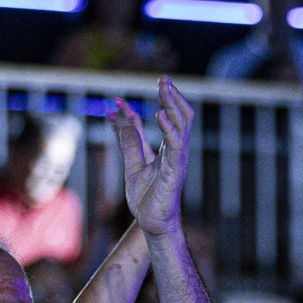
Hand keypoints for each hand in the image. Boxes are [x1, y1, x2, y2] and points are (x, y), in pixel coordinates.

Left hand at [115, 78, 193, 236]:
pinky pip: (176, 146)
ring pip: (183, 125)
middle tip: (162, 79)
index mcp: (166, 150)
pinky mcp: (175, 170)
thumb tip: (121, 121)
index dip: (143, 107)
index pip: (163, 120)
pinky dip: (169, 129)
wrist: (151, 222)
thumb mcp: (132, 166)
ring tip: (163, 88)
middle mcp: (175, 152)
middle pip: (181, 116)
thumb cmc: (146, 199)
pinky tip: (159, 115)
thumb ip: (129, 143)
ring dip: (173, 104)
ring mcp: (177, 160)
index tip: (119, 100)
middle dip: (172, 96)